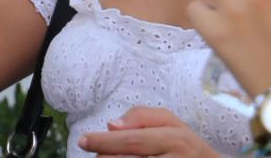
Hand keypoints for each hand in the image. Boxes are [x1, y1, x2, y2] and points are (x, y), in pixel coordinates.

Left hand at [78, 107, 219, 156]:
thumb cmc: (186, 146)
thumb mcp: (172, 123)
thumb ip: (142, 117)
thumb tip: (112, 125)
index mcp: (174, 138)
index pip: (132, 140)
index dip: (104, 141)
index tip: (84, 140)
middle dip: (103, 156)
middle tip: (96, 153)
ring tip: (109, 157)